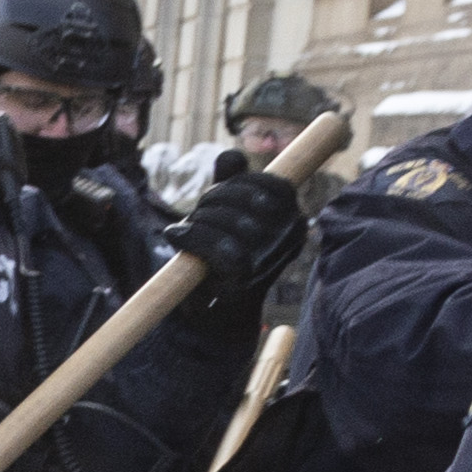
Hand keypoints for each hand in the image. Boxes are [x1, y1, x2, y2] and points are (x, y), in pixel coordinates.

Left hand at [168, 163, 309, 295]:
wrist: (215, 314)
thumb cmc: (222, 257)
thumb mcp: (228, 213)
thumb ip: (231, 182)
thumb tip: (231, 156)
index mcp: (295, 221)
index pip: (276, 185)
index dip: (243, 181)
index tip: (220, 189)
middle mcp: (290, 241)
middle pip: (252, 200)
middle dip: (215, 198)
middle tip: (196, 212)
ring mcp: (270, 260)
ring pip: (234, 222)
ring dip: (201, 219)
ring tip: (186, 227)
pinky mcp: (245, 278)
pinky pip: (220, 247)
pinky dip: (192, 237)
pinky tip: (176, 235)